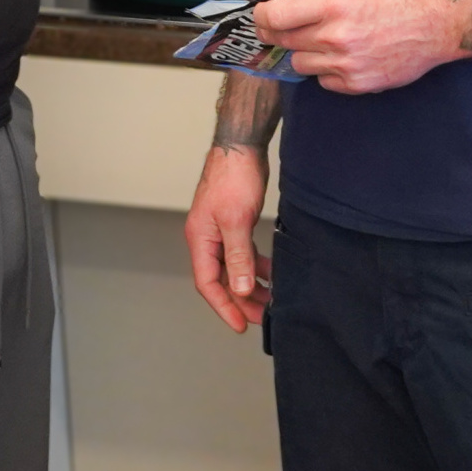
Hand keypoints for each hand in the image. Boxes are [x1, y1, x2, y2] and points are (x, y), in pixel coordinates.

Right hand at [185, 144, 272, 332]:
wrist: (241, 146)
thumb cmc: (233, 177)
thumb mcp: (236, 220)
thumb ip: (239, 257)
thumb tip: (241, 289)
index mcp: (201, 239)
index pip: (208, 283)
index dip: (224, 306)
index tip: (242, 324)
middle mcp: (207, 238)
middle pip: (222, 279)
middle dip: (241, 300)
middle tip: (263, 317)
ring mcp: (220, 231)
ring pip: (234, 267)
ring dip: (250, 285)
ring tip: (270, 300)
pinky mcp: (234, 223)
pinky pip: (243, 253)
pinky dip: (255, 265)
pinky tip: (271, 272)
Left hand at [254, 0, 466, 93]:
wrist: (436, 24)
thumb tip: (290, 7)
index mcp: (330, 5)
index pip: (274, 18)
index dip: (261, 19)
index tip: (262, 19)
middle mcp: (334, 37)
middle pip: (283, 42)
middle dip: (280, 34)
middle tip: (286, 29)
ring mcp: (345, 64)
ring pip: (300, 64)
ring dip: (306, 53)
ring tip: (326, 42)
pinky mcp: (357, 84)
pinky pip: (323, 82)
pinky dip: (327, 71)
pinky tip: (344, 56)